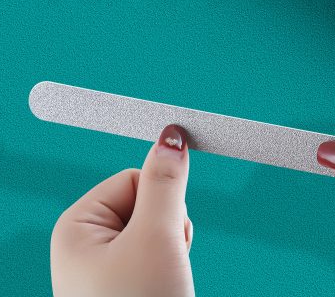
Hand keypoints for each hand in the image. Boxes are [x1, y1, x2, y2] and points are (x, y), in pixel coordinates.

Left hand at [51, 124, 194, 296]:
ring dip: (172, 245)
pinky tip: (167, 285)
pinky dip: (172, 261)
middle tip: (163, 261)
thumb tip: (171, 135)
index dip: (159, 198)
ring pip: (158, 226)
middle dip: (167, 226)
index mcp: (78, 225)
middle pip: (147, 202)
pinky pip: (160, 248)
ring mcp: (109, 264)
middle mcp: (89, 242)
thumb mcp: (157, 236)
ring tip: (166, 279)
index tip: (170, 220)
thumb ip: (166, 181)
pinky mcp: (129, 279)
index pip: (132, 178)